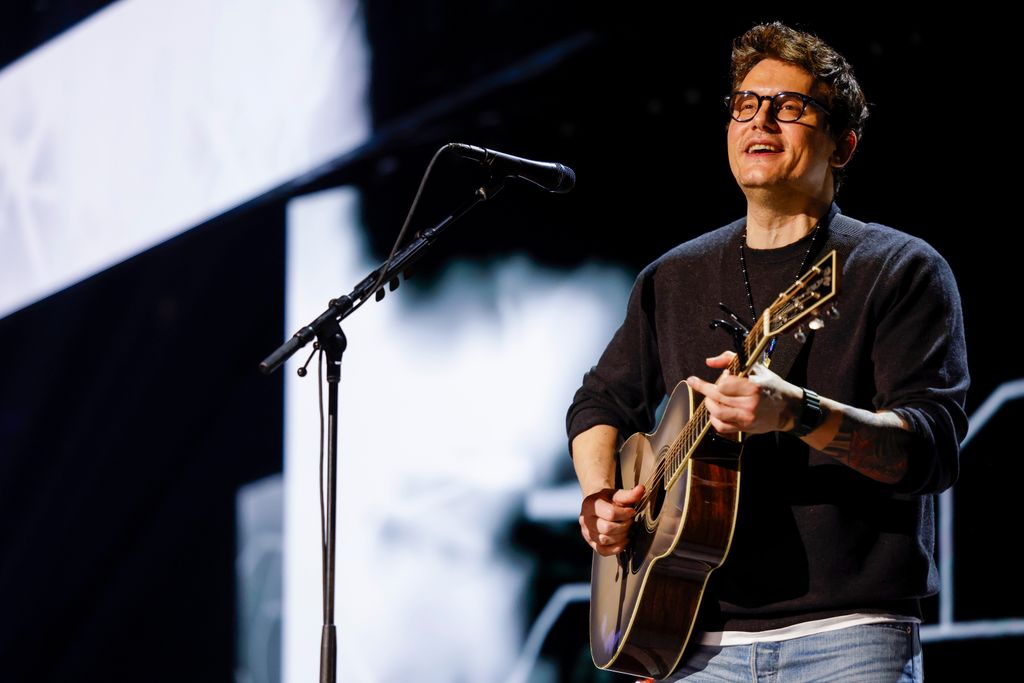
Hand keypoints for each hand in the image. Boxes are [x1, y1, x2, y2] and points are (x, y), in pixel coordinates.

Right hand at [579, 485, 643, 555]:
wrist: (598, 505)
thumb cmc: (608, 499)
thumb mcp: (617, 494)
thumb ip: (629, 494)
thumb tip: (641, 489)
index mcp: (589, 504)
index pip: (610, 513)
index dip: (625, 514)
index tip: (631, 511)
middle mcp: (585, 520)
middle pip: (607, 528)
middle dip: (624, 525)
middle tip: (629, 520)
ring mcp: (586, 533)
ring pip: (605, 540)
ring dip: (621, 535)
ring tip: (626, 527)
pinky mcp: (591, 543)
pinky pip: (603, 551)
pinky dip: (616, 547)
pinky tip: (624, 539)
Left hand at [685, 351, 801, 434]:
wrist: (788, 408)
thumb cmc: (771, 386)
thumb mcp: (756, 367)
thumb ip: (730, 359)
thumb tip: (709, 361)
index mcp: (754, 386)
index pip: (724, 384)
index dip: (720, 379)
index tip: (723, 376)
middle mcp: (750, 403)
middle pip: (717, 396)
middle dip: (703, 388)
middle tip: (695, 382)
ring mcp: (747, 417)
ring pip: (717, 412)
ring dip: (708, 403)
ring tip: (709, 397)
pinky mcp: (745, 427)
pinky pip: (721, 426)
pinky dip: (714, 419)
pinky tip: (715, 412)